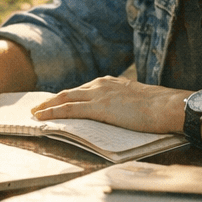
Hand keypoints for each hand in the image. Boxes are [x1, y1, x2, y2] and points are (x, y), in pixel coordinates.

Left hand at [32, 76, 184, 134]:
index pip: (82, 90)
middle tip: (37, 108)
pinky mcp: (98, 107)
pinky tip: (41, 118)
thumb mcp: (136, 102)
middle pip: (69, 92)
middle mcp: (101, 84)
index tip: (55, 102)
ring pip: (64, 99)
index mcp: (110, 83)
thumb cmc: (159, 108)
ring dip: (47, 106)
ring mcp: (98, 95)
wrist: (167, 106)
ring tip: (34, 114)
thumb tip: (118, 116)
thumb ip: (123, 105)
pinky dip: (52, 113)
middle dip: (51, 100)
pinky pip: (68, 109)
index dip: (66, 97)